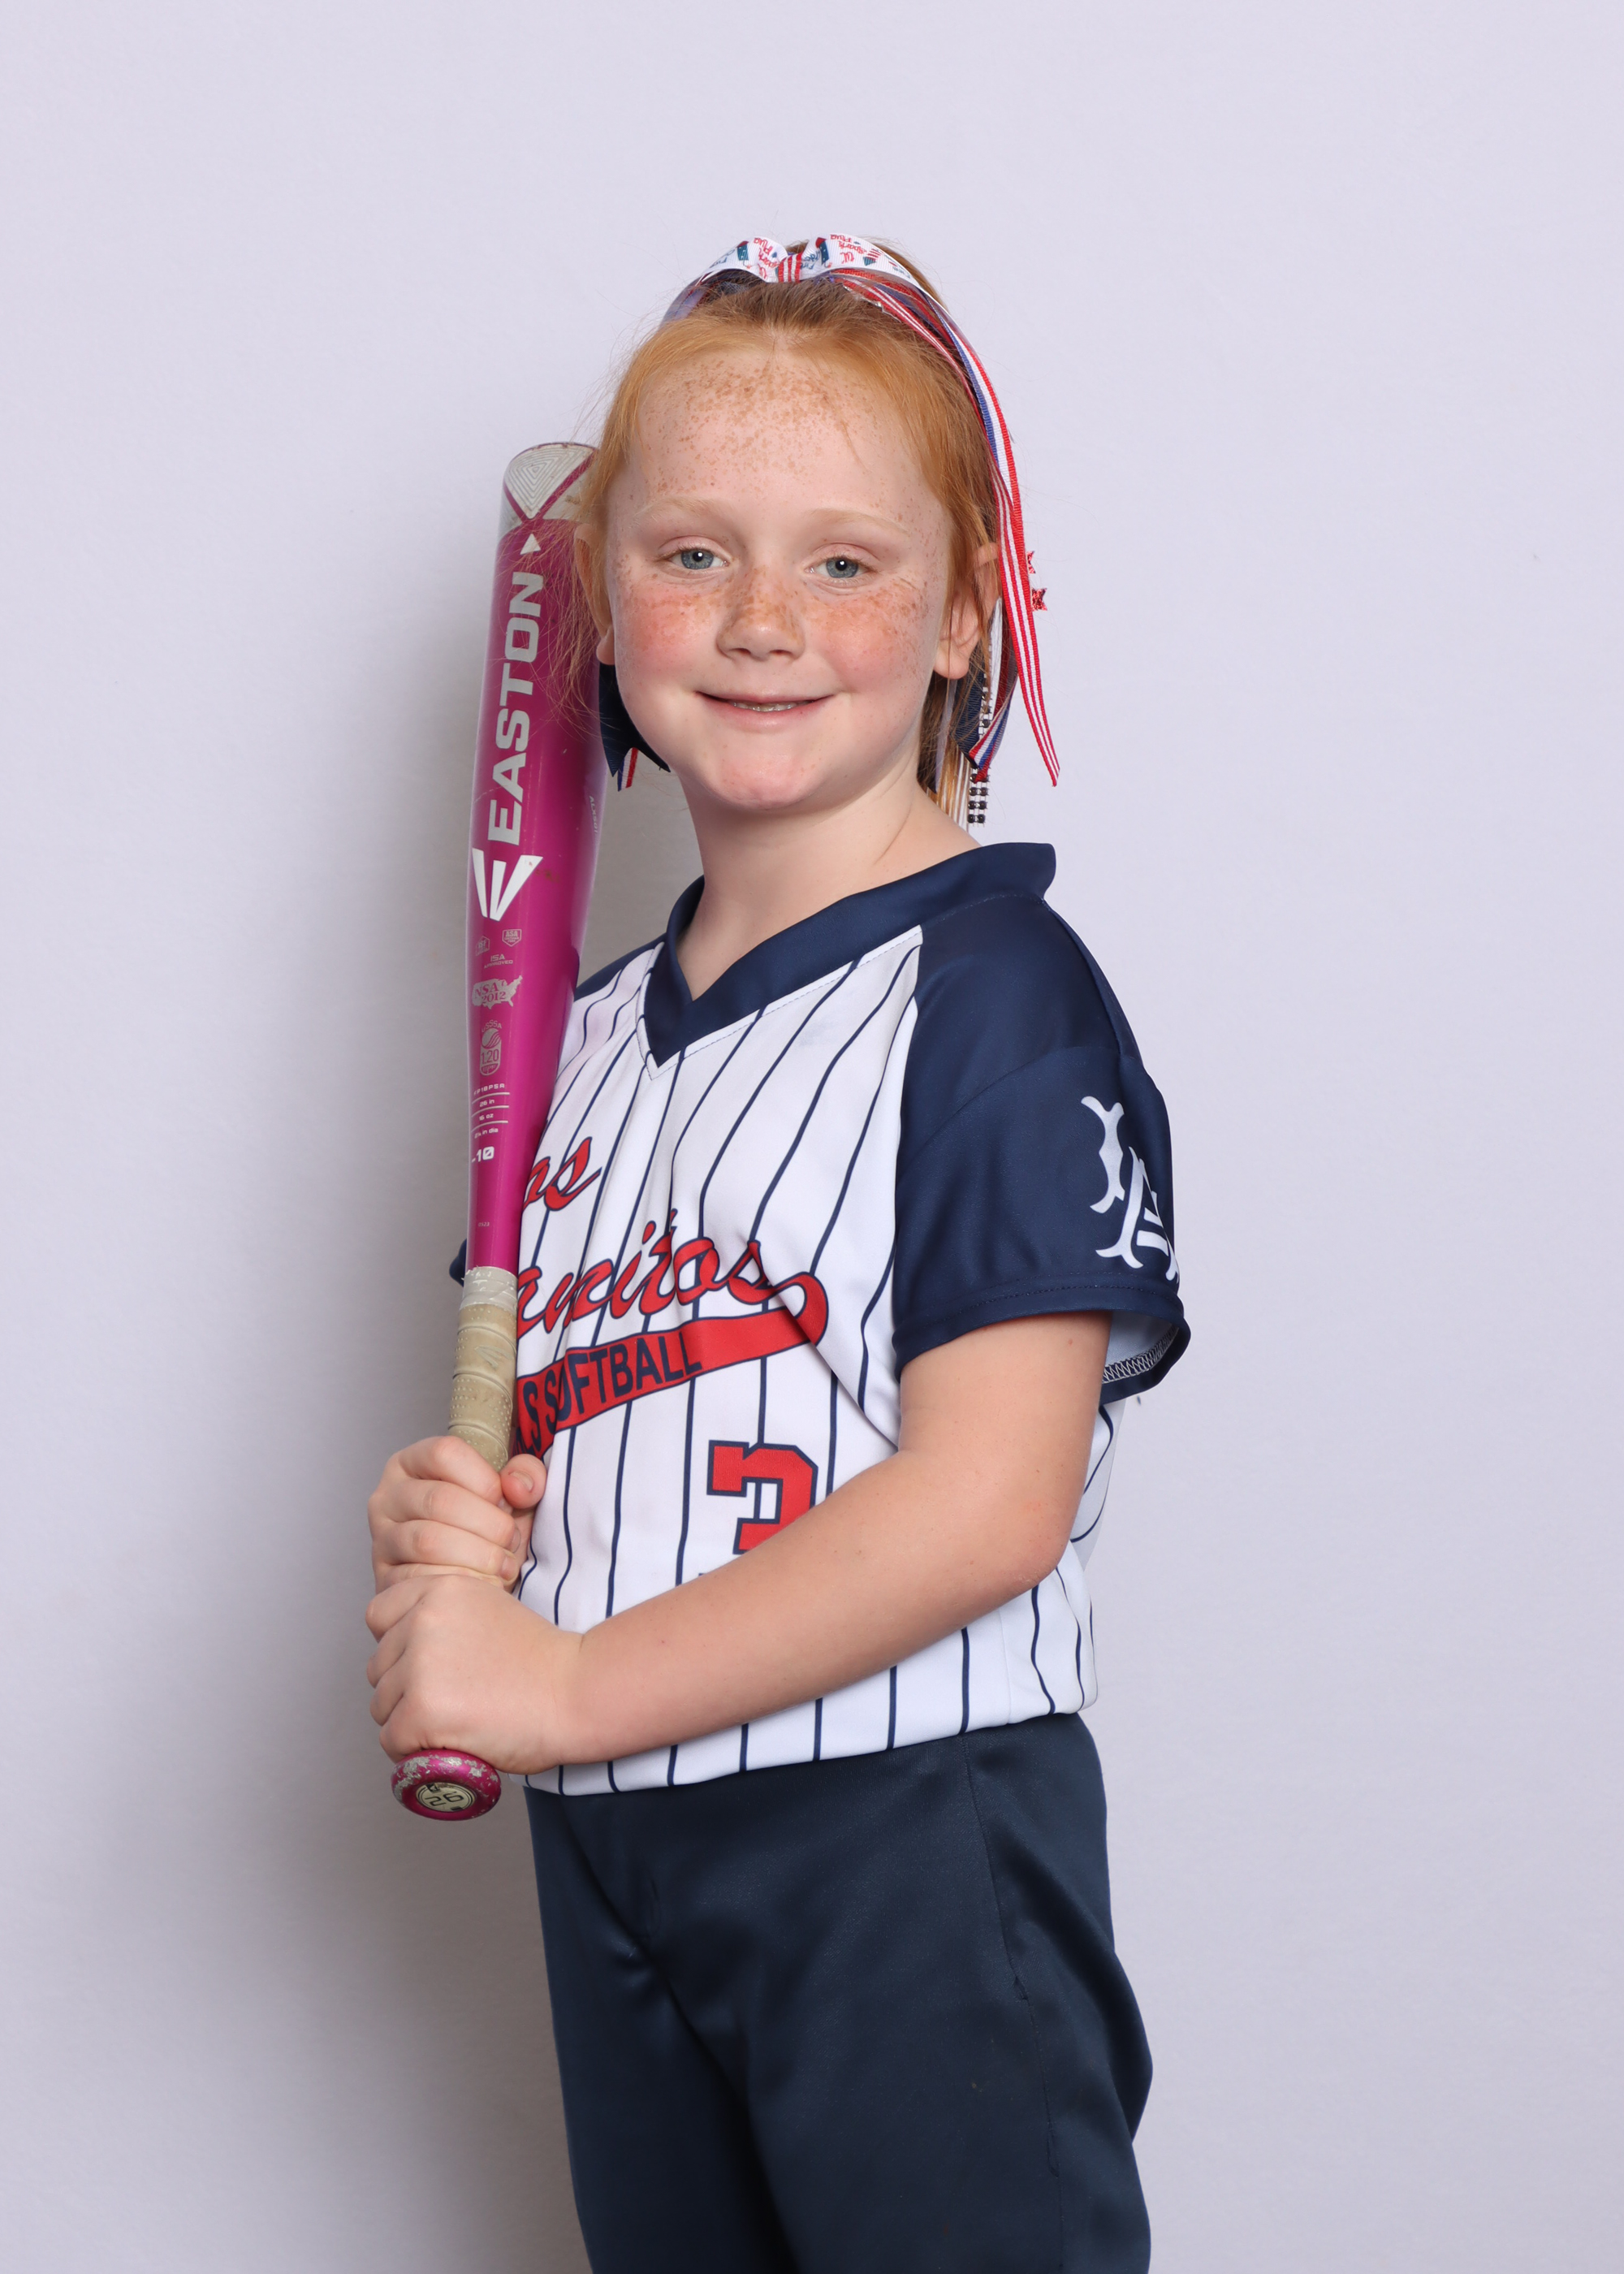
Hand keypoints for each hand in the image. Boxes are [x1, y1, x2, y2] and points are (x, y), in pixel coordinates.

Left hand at [365, 1573, 581, 1772]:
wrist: (576, 1691)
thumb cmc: (541, 1661)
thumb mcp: (489, 1609)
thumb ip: (445, 1617)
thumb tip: (406, 1648)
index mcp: (440, 1590)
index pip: (378, 1615)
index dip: (397, 1645)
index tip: (425, 1665)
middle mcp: (423, 1620)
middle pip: (379, 1666)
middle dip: (404, 1689)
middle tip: (450, 1702)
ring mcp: (420, 1665)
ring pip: (381, 1706)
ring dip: (409, 1722)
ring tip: (453, 1725)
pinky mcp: (422, 1710)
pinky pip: (392, 1740)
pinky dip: (413, 1752)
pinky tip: (446, 1745)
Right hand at [366, 1435, 545, 1595]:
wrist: (472, 1582)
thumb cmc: (489, 1530)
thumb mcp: (514, 1496)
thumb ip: (526, 1476)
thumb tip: (518, 1487)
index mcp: (414, 1462)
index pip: (444, 1453)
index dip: (484, 1478)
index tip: (506, 1501)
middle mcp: (389, 1496)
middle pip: (439, 1499)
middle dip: (488, 1524)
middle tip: (511, 1542)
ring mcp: (382, 1538)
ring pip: (427, 1540)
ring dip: (477, 1556)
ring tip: (503, 1565)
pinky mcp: (384, 1578)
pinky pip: (418, 1579)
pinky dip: (459, 1583)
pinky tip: (482, 1585)